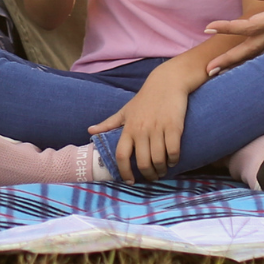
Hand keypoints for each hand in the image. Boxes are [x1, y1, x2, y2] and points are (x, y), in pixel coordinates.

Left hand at [87, 65, 195, 182]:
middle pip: (142, 162)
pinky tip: (173, 160)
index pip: (121, 155)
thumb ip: (109, 123)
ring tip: (162, 170)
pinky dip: (173, 160)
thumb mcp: (125, 110)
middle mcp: (141, 130)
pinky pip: (173, 151)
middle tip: (152, 177)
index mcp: (128, 128)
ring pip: (158, 160)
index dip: (124, 171)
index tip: (129, 181)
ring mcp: (158, 129)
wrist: (167, 82)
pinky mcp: (174, 126)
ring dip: (161, 170)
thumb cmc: (145, 98)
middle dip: (148, 175)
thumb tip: (90, 131)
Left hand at [203, 0, 263, 71]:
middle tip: (207, 70)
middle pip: (251, 49)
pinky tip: (246, 68)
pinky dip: (256, 63)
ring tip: (220, 73)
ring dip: (240, 65)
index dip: (229, 27)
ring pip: (260, 55)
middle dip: (229, 60)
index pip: (250, 25)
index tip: (209, 28)